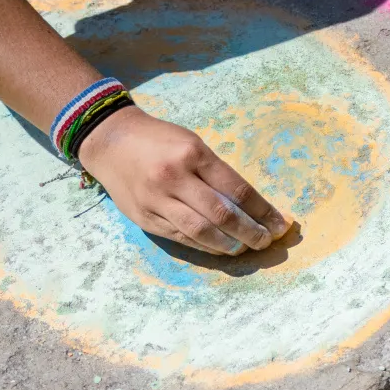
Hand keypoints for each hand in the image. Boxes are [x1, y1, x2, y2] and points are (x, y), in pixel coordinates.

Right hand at [75, 105, 291, 254]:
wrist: (110, 141)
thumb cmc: (160, 141)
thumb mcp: (192, 144)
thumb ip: (217, 173)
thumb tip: (251, 206)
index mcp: (193, 154)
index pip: (237, 189)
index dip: (262, 211)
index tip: (280, 223)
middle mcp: (174, 178)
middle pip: (222, 215)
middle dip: (250, 232)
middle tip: (266, 241)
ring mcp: (157, 200)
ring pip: (201, 232)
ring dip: (229, 245)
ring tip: (245, 248)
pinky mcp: (145, 217)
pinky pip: (181, 237)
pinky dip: (204, 246)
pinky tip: (220, 248)